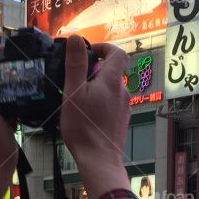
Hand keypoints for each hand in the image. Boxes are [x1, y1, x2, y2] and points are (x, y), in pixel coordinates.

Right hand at [59, 37, 129, 198]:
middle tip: (76, 81)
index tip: (89, 53)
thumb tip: (76, 38)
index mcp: (112, 81)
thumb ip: (76, 64)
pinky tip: (87, 115)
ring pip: (111, 89)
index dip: (104, 48)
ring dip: (97, 88)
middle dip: (95, 71)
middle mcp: (123, 92)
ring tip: (78, 100)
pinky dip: (100, 103)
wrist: (99, 160)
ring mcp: (124, 107)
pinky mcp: (121, 121)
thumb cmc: (84, 127)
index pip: (117, 53)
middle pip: (113, 71)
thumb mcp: (74, 91)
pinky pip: (112, 104)